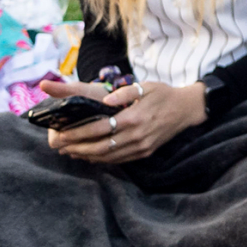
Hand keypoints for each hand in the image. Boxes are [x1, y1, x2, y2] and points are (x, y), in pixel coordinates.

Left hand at [39, 76, 206, 164]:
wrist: (186, 110)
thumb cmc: (163, 94)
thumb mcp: (145, 86)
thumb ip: (124, 92)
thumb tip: (106, 98)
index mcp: (134, 118)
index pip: (100, 129)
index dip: (79, 133)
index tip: (63, 134)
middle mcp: (137, 136)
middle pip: (101, 147)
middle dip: (78, 148)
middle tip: (61, 146)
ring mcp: (141, 147)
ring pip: (109, 156)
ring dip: (88, 156)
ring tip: (71, 152)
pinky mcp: (145, 152)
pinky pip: (120, 159)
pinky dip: (103, 160)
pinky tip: (90, 157)